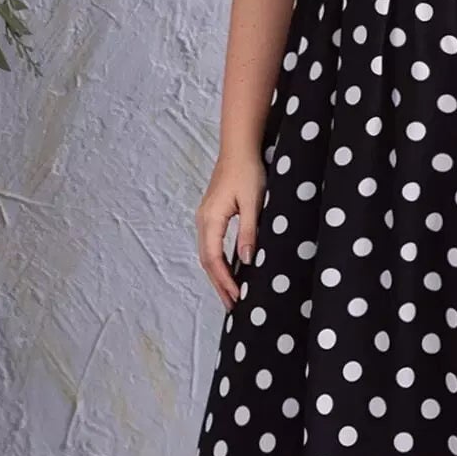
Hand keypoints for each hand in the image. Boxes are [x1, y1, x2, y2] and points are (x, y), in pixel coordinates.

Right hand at [196, 154, 265, 308]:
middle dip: (219, 284)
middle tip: (232, 306)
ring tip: (231, 294)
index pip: (213, 258)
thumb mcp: (253, 202)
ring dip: (218, 275)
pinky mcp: (212, 215)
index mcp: (211, 219)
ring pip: (207, 254)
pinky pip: (212, 245)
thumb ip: (248, 231)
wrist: (238, 149)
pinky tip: (230, 270)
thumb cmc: (248, 172)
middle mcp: (203, 220)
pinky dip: (219, 262)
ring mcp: (205, 218)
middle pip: (207, 260)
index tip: (236, 297)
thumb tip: (246, 260)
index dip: (224, 280)